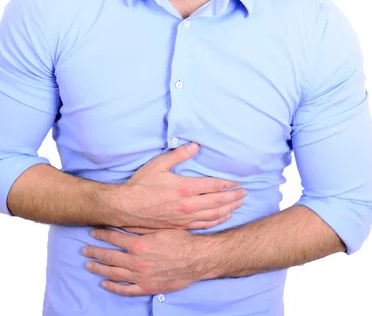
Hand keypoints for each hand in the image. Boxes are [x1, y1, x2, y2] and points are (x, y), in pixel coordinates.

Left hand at [83, 228, 205, 295]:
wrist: (196, 259)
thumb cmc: (180, 240)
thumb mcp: (160, 227)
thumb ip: (140, 226)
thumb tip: (123, 221)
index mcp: (139, 244)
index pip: (114, 238)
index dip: (101, 234)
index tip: (92, 232)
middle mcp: (136, 261)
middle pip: (109, 256)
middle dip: (95, 252)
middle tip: (84, 249)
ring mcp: (140, 276)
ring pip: (114, 273)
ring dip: (99, 269)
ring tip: (89, 265)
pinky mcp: (147, 287)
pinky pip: (126, 289)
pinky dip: (113, 287)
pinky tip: (105, 283)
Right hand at [113, 142, 246, 229]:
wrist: (127, 207)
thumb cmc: (141, 184)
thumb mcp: (159, 164)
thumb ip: (178, 154)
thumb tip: (195, 145)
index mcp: (185, 187)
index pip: (214, 186)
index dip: (229, 184)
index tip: (238, 182)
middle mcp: (188, 204)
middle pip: (218, 201)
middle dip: (234, 197)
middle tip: (245, 193)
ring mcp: (185, 217)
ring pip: (213, 215)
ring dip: (229, 209)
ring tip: (239, 204)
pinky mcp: (180, 226)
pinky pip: (204, 225)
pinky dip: (217, 221)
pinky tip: (223, 217)